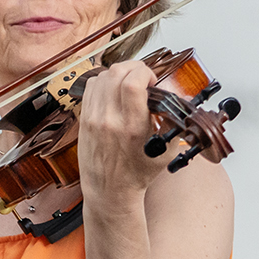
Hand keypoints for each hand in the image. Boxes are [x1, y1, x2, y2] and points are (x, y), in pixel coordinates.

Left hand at [76, 60, 164, 205]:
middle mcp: (108, 120)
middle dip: (135, 68)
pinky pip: (91, 87)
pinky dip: (104, 81)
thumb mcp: (166, 150)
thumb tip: (174, 94)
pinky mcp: (83, 118)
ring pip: (101, 76)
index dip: (145, 73)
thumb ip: (172, 119)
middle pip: (116, 73)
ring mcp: (92, 118)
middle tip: (144, 79)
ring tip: (130, 84)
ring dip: (119, 73)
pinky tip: (114, 90)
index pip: (132, 84)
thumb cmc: (137, 173)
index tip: (153, 82)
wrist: (109, 190)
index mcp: (131, 127)